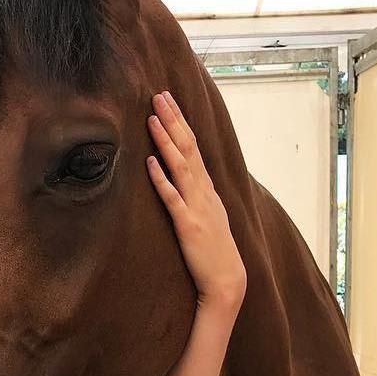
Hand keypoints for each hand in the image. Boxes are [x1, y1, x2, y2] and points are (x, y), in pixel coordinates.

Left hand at [146, 91, 245, 311]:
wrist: (227, 280)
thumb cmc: (213, 248)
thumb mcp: (206, 213)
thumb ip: (194, 192)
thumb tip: (179, 173)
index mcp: (207, 187)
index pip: (193, 145)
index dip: (180, 121)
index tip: (168, 99)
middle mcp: (204, 191)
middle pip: (188, 147)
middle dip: (173, 119)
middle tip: (158, 94)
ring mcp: (197, 207)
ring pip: (180, 166)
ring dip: (165, 141)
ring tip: (151, 118)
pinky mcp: (188, 225)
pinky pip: (172, 198)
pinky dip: (161, 179)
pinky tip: (149, 163)